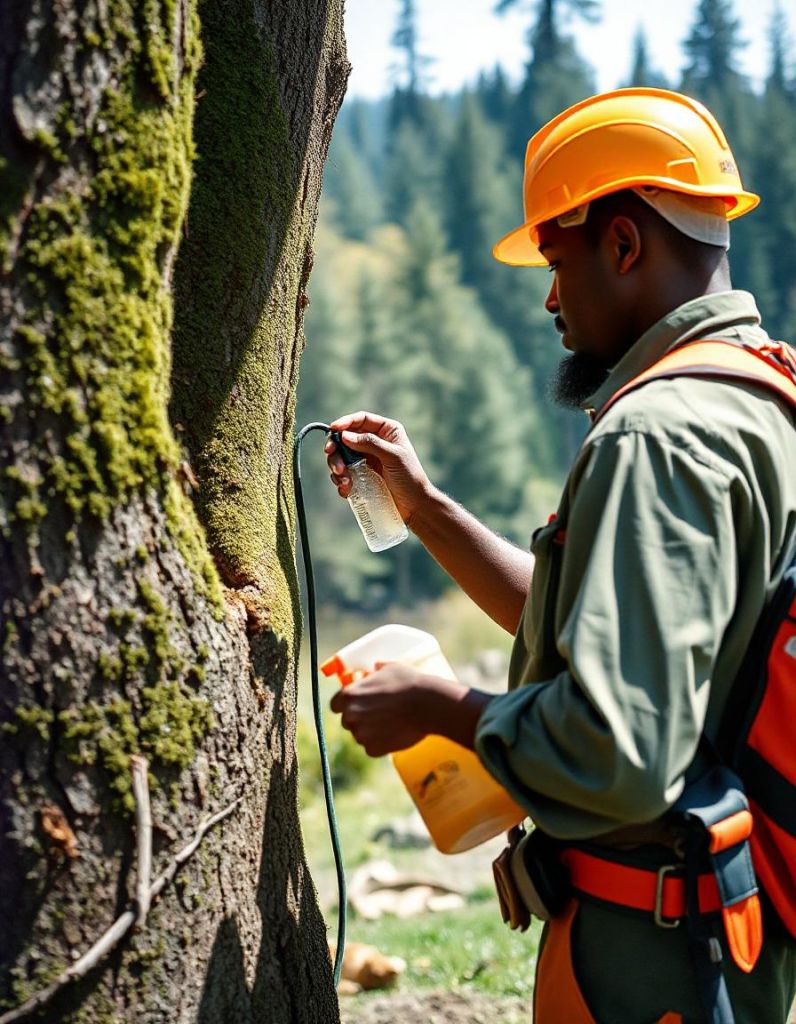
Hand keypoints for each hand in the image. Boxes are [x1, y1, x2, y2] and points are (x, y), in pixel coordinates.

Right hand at [324, 411, 432, 524]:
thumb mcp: (393, 456)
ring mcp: (366, 459)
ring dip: (337, 468)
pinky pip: (343, 474)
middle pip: (345, 438)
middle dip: (337, 451)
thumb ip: (370, 443)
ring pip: (341, 457)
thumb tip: (345, 435)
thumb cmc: (410, 477)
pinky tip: (346, 490)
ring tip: (344, 482)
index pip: (361, 420)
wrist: (415, 505)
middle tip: (335, 465)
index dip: (345, 422)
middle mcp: (374, 442)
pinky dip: (341, 481)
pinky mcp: (361, 476)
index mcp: (386, 431)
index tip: (333, 429)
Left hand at [329, 663, 492, 756]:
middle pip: (348, 720)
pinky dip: (380, 743)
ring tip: (390, 723)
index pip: (335, 704)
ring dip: (370, 731)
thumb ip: (376, 670)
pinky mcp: (374, 749)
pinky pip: (372, 748)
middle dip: (359, 718)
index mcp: (349, 695)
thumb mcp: (390, 668)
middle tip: (378, 713)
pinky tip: (393, 733)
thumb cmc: (409, 683)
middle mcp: (351, 715)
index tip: (357, 704)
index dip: (346, 704)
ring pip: (360, 735)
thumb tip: (374, 668)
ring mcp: (361, 734)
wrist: (428, 705)